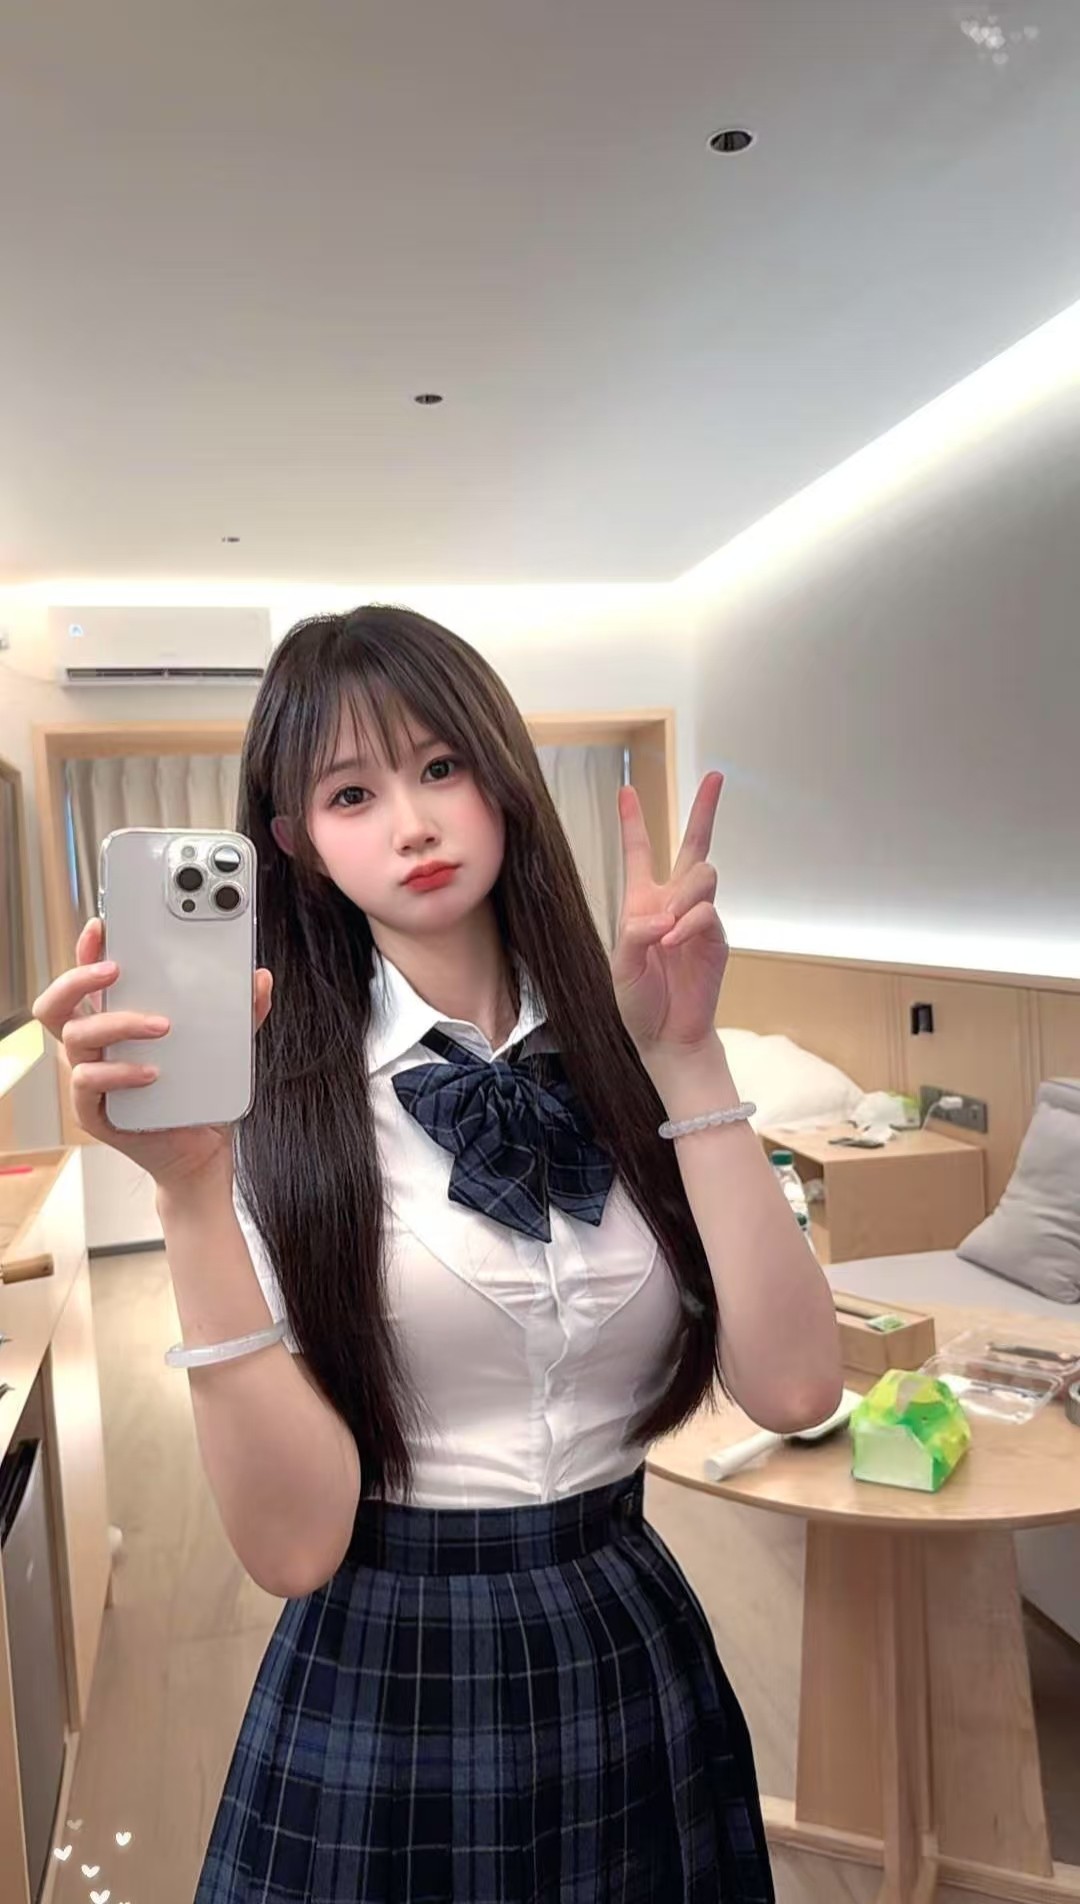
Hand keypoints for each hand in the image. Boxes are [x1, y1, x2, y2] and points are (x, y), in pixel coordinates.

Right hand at [32, 917, 273, 1193]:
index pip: (87, 979)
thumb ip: (240, 1014)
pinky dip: (121, 1072)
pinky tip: (152, 1071)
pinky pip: (89, 1083)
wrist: (202, 1154)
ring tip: (162, 1025)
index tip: (104, 926)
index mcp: (115, 1023)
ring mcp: (92, 1079)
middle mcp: (95, 1047)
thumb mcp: (225, 1049)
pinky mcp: (97, 1113)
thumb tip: (260, 979)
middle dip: (79, 976)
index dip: (86, 950)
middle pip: (57, 1003)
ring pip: (76, 1037)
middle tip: (116, 969)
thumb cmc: (199, 1095)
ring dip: (117, 1022)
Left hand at [610, 771, 728, 1059]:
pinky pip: (707, 913)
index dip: (633, 822)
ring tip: (668, 930)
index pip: (639, 853)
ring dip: (683, 895)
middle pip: (693, 845)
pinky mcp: (716, 938)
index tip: (627, 790)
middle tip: (715, 776)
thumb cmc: (637, 1003)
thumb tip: (667, 915)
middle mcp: (673, 903)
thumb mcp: (621, 965)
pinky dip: (688, 924)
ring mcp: (698, 918)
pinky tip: (674, 942)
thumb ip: (637, 933)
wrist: (663, 1037)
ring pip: (702, 875)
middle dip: (705, 810)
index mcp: (642, 902)